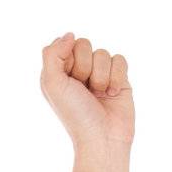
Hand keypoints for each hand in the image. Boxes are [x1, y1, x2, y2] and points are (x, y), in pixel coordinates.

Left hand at [41, 33, 132, 151]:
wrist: (102, 136)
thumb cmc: (75, 114)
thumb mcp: (53, 85)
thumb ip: (52, 55)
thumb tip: (70, 34)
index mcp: (57, 73)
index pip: (65, 44)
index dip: (68, 60)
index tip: (68, 81)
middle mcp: (77, 72)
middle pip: (84, 44)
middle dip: (85, 68)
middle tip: (84, 90)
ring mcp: (98, 74)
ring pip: (103, 53)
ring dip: (101, 76)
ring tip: (99, 95)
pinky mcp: (118, 78)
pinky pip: (120, 59)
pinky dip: (117, 77)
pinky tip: (112, 94)